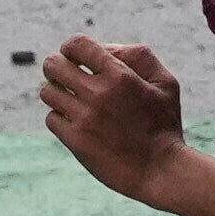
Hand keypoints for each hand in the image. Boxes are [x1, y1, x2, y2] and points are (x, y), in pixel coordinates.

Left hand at [37, 33, 197, 204]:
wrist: (160, 171)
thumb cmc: (164, 125)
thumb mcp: (166, 84)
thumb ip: (139, 57)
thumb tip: (105, 50)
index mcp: (120, 75)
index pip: (77, 45)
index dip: (71, 47)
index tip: (74, 56)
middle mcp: (98, 94)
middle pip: (53, 65)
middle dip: (56, 66)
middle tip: (65, 75)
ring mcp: (84, 118)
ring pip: (48, 92)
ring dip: (57, 92)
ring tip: (70, 99)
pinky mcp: (76, 141)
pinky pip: (51, 118)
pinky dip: (60, 118)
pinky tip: (75, 121)